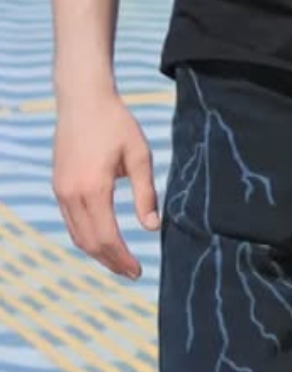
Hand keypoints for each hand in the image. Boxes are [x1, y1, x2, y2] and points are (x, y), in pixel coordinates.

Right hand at [53, 90, 159, 277]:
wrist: (82, 99)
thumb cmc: (115, 123)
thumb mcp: (139, 156)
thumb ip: (146, 193)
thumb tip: (152, 227)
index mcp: (93, 189)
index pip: (107, 237)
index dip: (122, 258)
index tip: (139, 271)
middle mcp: (71, 194)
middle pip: (89, 242)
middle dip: (111, 261)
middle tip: (132, 272)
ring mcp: (61, 190)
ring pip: (77, 234)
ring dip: (97, 252)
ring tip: (119, 261)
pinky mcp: (58, 185)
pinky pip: (70, 221)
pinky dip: (86, 236)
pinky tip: (102, 239)